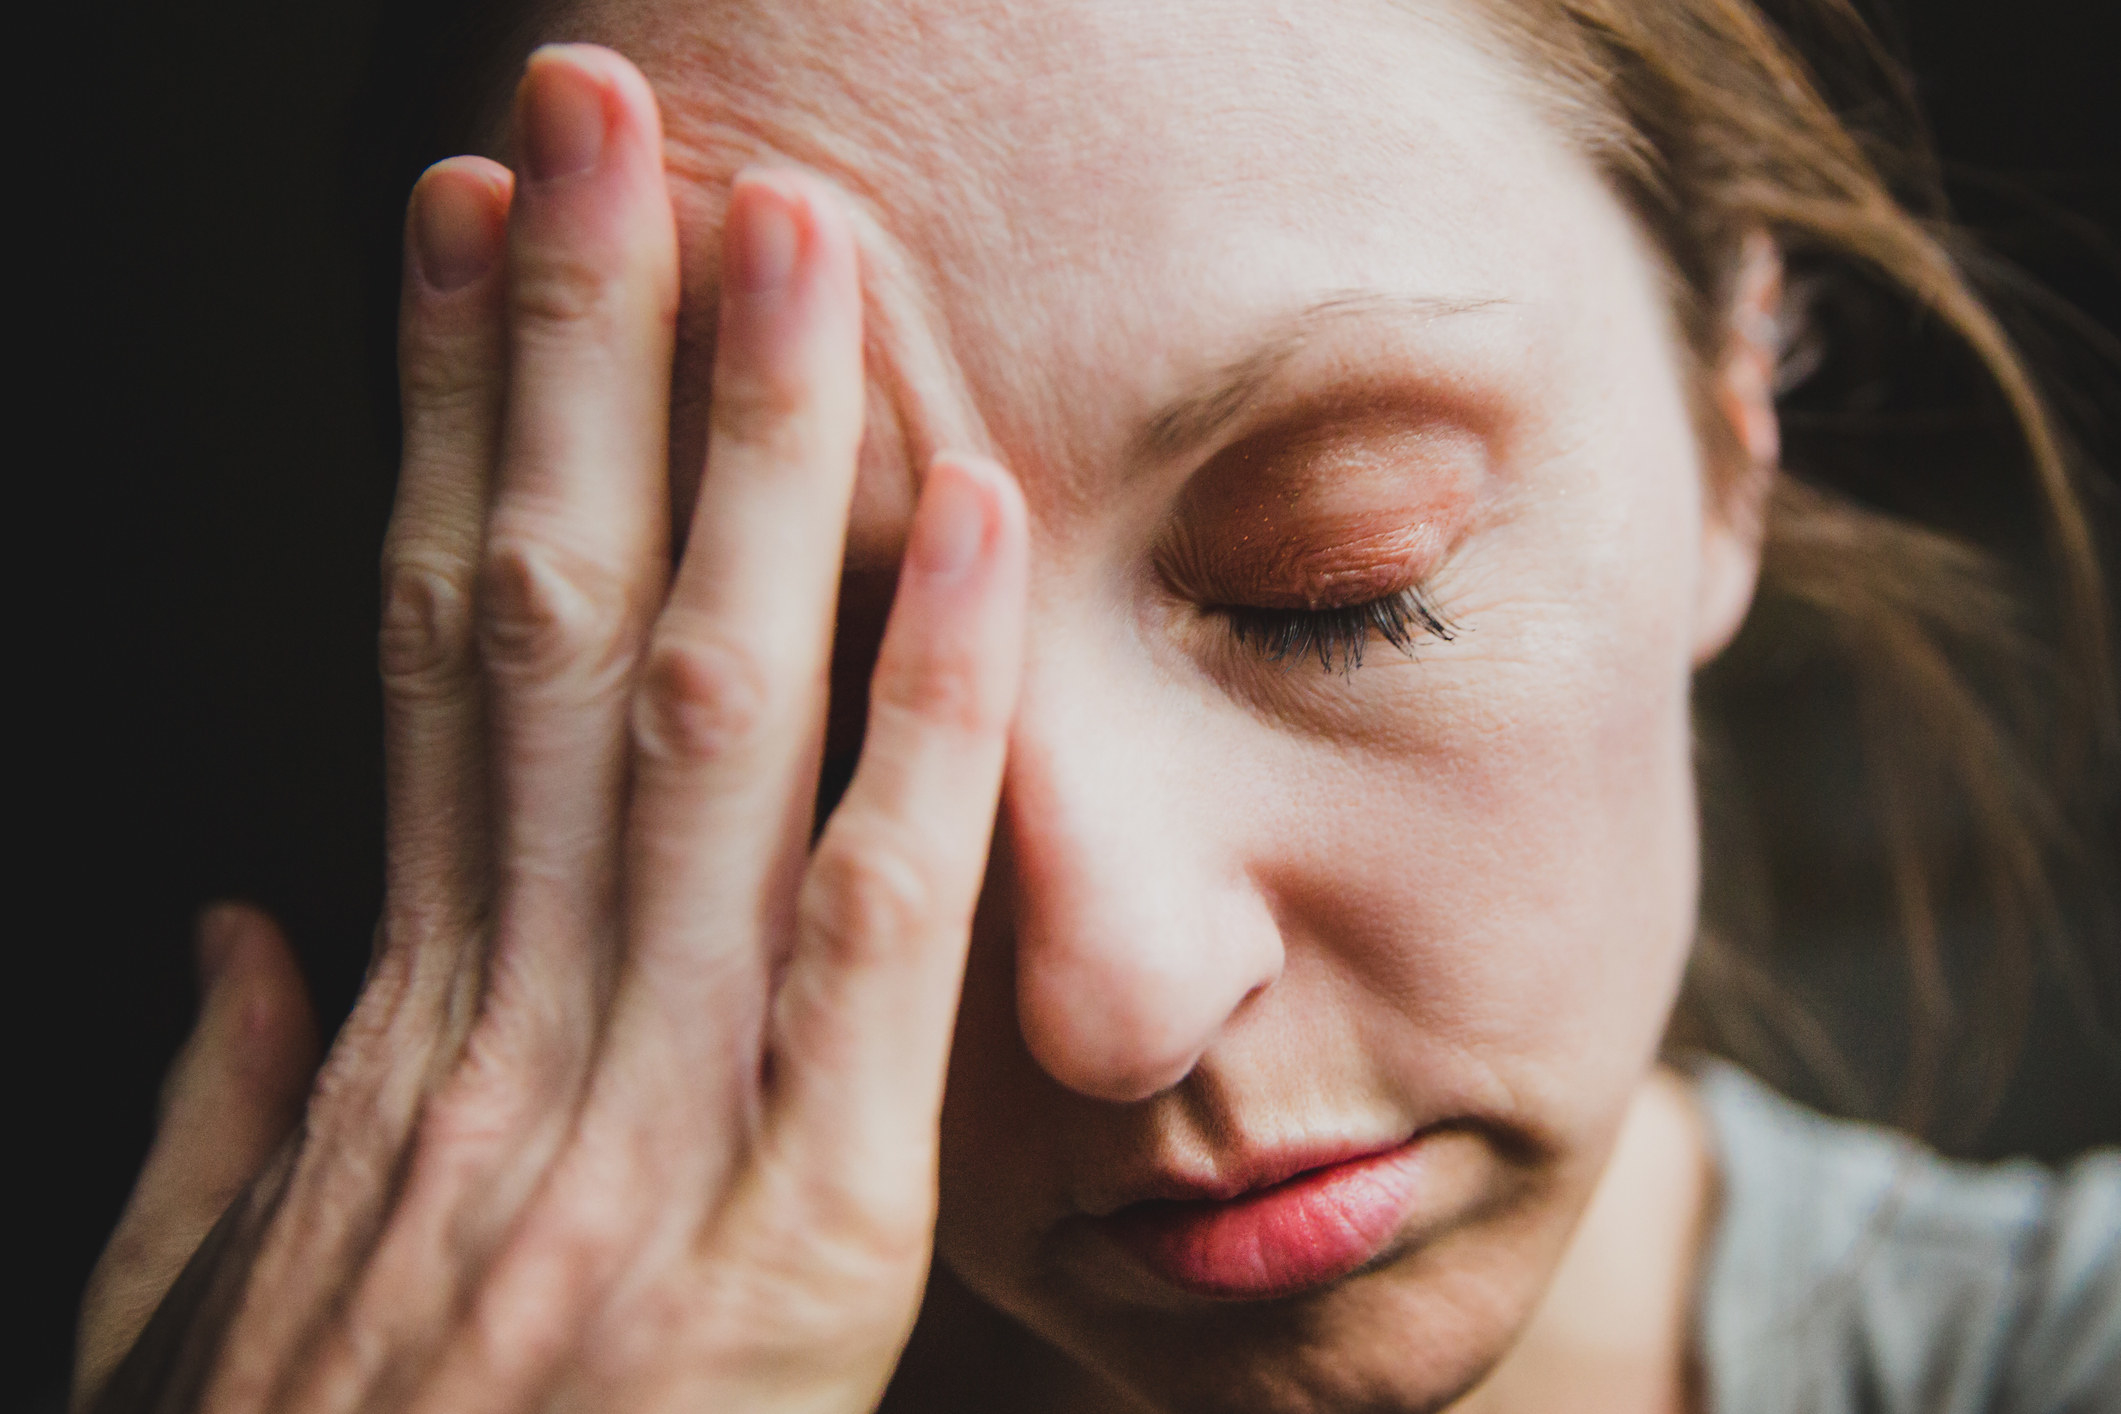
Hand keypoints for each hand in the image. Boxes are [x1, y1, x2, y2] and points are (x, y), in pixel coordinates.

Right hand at [76, 42, 1026, 1413]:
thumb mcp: (207, 1317)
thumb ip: (226, 1124)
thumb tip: (240, 932)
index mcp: (388, 1039)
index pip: (424, 661)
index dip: (438, 431)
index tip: (462, 244)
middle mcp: (510, 1030)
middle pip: (544, 621)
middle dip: (574, 354)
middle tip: (608, 120)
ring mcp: (651, 1118)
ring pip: (701, 717)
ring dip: (747, 457)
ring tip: (785, 233)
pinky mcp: (803, 1238)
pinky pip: (873, 928)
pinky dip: (930, 713)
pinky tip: (974, 525)